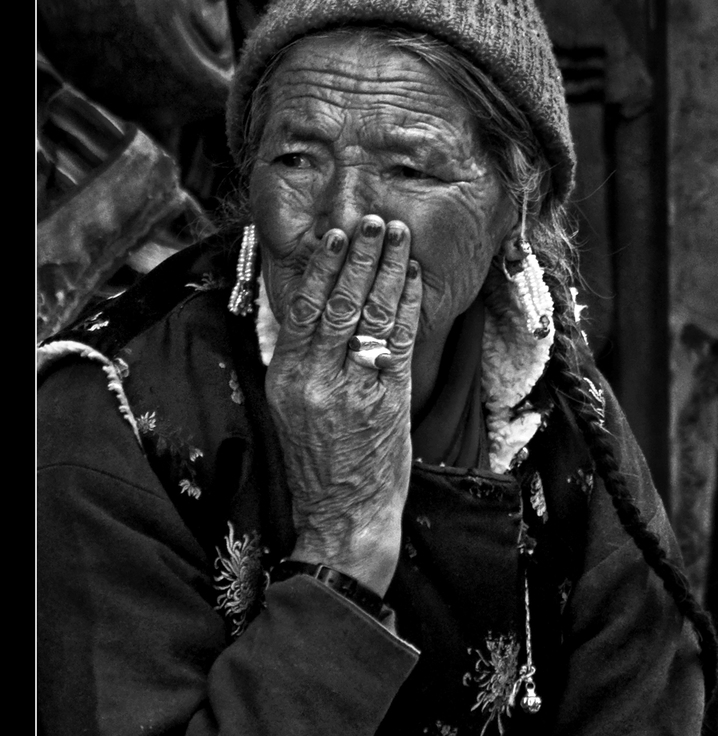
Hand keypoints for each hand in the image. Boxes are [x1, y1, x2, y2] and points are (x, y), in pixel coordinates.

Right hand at [264, 215, 421, 595]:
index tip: (335, 235)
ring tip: (398, 236)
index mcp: (287, 377)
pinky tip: (412, 279)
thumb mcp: (291, 407)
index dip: (320, 267)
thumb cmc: (319, 460)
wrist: (343, 515)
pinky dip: (406, 305)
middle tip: (374, 221)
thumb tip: (312, 308)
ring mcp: (354, 389)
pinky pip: (398, 341)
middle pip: (338, 303)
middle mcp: (316, 379)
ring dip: (387, 271)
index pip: (303, 309)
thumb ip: (300, 360)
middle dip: (360, 257)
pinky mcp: (388, 401)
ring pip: (370, 316)